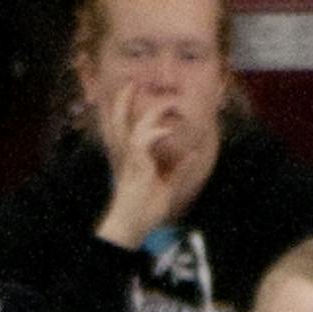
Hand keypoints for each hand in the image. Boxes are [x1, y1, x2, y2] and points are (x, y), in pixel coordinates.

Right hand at [95, 84, 201, 248]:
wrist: (132, 227)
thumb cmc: (145, 212)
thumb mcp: (168, 187)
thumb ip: (179, 169)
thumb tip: (192, 154)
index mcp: (133, 159)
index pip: (129, 129)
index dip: (131, 111)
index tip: (140, 94)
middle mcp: (128, 156)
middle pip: (120, 122)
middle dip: (124, 101)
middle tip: (132, 83)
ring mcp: (131, 161)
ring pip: (134, 127)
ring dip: (151, 112)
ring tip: (167, 103)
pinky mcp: (136, 166)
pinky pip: (142, 142)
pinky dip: (155, 132)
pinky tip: (168, 130)